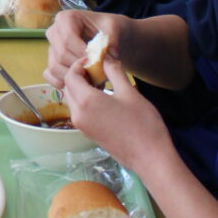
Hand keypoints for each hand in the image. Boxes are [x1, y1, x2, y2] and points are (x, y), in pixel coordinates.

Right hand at [44, 8, 133, 89]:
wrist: (105, 35)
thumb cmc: (107, 28)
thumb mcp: (114, 27)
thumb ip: (112, 39)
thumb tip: (109, 56)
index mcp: (65, 18)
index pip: (68, 39)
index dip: (82, 53)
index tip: (98, 62)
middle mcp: (53, 32)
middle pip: (61, 55)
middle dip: (81, 67)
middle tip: (99, 75)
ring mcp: (51, 48)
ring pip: (55, 67)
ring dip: (74, 77)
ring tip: (94, 81)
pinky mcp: (51, 61)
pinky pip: (49, 75)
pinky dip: (62, 82)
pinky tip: (80, 84)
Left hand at [61, 58, 173, 175]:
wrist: (149, 157)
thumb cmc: (142, 123)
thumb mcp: (130, 93)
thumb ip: (114, 73)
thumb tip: (106, 59)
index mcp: (86, 101)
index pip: (70, 76)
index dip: (79, 64)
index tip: (93, 59)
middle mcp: (78, 114)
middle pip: (68, 88)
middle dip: (79, 76)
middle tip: (97, 69)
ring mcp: (82, 126)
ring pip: (72, 100)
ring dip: (81, 88)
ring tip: (101, 83)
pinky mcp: (88, 134)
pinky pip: (79, 112)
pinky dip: (84, 101)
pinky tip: (103, 98)